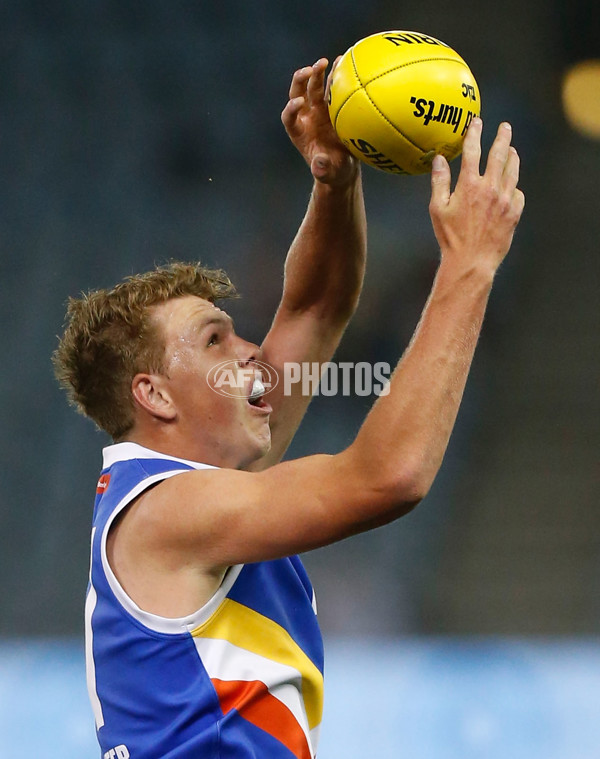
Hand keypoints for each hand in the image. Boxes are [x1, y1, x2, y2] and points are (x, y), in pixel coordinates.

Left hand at [281, 58, 358, 186]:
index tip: (300, 102)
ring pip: (314, 86)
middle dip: (300, 81)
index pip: (288, 117)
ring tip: (325, 62)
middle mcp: (306, 116)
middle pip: (297, 94)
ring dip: (317, 73)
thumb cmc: (332, 171)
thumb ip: (322, 170)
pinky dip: (336, 73)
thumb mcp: (328, 173)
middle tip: (309, 71)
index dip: (291, 109)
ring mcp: (319, 109)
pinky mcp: (333, 104)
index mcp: (299, 132)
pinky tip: (345, 60)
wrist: (343, 165)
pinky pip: (332, 86)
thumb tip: (319, 164)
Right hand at [429, 118, 524, 274]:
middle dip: (502, 138)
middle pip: (500, 154)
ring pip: (513, 171)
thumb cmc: (450, 237)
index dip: (475, 133)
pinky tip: (511, 186)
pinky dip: (514, 186)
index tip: (477, 122)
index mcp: (470, 185)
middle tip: (505, 127)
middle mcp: (491, 188)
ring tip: (512, 150)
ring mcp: (505, 200)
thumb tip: (439, 159)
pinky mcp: (514, 213)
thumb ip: (439, 181)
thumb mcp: (438, 209)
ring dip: (512, 157)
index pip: (473, 151)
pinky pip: (518, 193)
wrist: (472, 261)